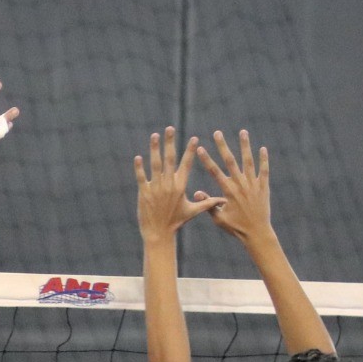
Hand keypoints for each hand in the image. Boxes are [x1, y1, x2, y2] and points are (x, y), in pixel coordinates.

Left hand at [134, 127, 222, 243]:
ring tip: (155, 135)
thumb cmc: (176, 222)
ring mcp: (155, 188)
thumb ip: (208, 202)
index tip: (193, 138)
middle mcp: (168, 184)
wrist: (159, 234)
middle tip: (170, 128)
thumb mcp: (193, 211)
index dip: (190, 151)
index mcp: (181, 186)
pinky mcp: (144, 193)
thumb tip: (224, 200)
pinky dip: (139, 167)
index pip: (186, 164)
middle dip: (170, 142)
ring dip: (155, 149)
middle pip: (170, 159)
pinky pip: (141, 177)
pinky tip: (138, 157)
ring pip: (155, 164)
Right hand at [194, 129, 272, 243]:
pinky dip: (263, 159)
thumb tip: (196, 192)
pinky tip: (262, 148)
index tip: (200, 148)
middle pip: (230, 161)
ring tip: (243, 132)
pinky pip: (263, 170)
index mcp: (228, 191)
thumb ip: (208, 204)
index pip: (214, 171)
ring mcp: (252, 184)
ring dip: (245, 145)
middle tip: (218, 133)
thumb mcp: (219, 218)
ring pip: (248, 161)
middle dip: (223, 146)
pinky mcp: (263, 187)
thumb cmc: (235, 227)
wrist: (256, 232)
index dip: (207, 159)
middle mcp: (240, 184)